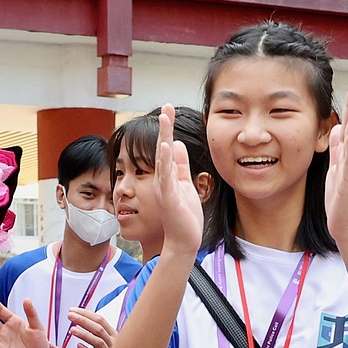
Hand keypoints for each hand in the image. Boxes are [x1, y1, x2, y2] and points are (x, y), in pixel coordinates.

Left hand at [67, 307, 114, 347]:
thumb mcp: (108, 341)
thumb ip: (99, 330)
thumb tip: (87, 316)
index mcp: (114, 335)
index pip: (100, 320)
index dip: (86, 314)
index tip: (73, 310)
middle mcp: (113, 343)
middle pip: (98, 328)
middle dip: (83, 320)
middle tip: (70, 315)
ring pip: (98, 342)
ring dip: (84, 334)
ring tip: (71, 330)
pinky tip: (79, 346)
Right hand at [156, 105, 204, 261]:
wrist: (183, 241)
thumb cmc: (184, 216)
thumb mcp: (184, 185)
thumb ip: (179, 166)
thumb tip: (176, 144)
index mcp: (167, 175)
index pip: (167, 147)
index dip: (168, 128)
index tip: (169, 109)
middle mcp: (162, 179)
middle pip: (162, 147)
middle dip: (165, 126)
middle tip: (166, 107)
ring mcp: (164, 188)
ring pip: (162, 159)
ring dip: (163, 138)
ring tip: (164, 119)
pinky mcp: (168, 198)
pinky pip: (166, 177)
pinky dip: (166, 161)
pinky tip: (167, 146)